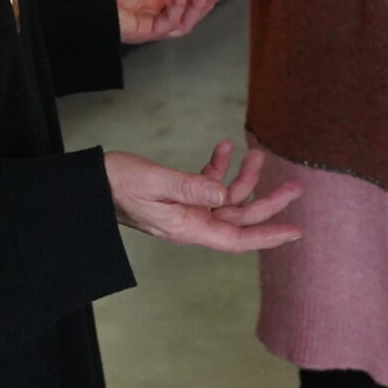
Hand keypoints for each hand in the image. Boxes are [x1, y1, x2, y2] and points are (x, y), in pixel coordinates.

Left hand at [103, 0, 224, 43]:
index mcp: (146, 1)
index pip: (179, 3)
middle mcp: (148, 15)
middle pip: (185, 16)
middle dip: (203, 3)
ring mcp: (145, 25)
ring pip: (181, 24)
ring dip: (196, 7)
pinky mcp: (141, 32)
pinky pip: (167, 25)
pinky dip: (178, 8)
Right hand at [105, 142, 300, 252]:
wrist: (91, 185)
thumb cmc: (117, 185)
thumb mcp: (155, 182)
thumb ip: (190, 188)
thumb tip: (223, 195)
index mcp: (188, 227)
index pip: (237, 239)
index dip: (268, 236)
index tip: (295, 232)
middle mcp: (192, 222)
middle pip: (240, 218)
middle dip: (269, 203)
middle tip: (296, 187)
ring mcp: (187, 210)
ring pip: (227, 199)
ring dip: (244, 177)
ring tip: (256, 154)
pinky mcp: (180, 195)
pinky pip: (208, 185)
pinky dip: (219, 167)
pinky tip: (224, 148)